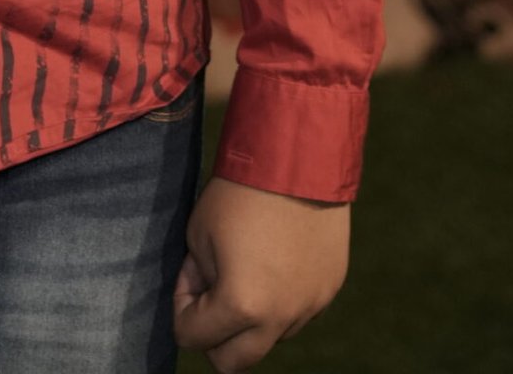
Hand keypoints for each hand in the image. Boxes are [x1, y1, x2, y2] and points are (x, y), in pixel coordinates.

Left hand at [173, 175, 348, 368]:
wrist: (299, 158)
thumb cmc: (239, 191)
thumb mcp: (199, 233)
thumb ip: (197, 278)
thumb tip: (204, 297)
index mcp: (241, 305)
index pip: (193, 337)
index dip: (182, 308)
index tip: (188, 275)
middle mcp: (279, 317)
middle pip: (235, 362)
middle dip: (214, 337)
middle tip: (210, 297)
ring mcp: (310, 306)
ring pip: (270, 337)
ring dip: (252, 317)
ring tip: (247, 265)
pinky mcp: (330, 290)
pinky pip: (298, 312)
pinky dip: (280, 299)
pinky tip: (276, 257)